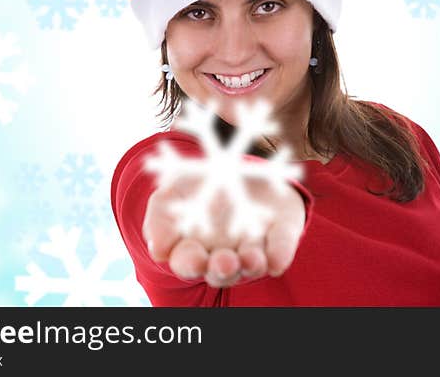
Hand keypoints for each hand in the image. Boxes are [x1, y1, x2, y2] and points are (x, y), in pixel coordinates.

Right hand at [142, 173, 305, 288]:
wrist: (242, 166)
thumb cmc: (200, 184)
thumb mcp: (174, 190)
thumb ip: (160, 216)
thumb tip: (159, 250)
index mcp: (193, 246)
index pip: (187, 263)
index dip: (189, 262)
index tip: (193, 256)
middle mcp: (223, 253)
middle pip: (221, 272)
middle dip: (222, 269)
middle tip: (225, 262)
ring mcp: (253, 246)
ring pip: (252, 266)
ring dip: (251, 264)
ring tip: (251, 257)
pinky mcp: (280, 235)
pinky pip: (281, 249)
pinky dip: (280, 254)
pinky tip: (277, 258)